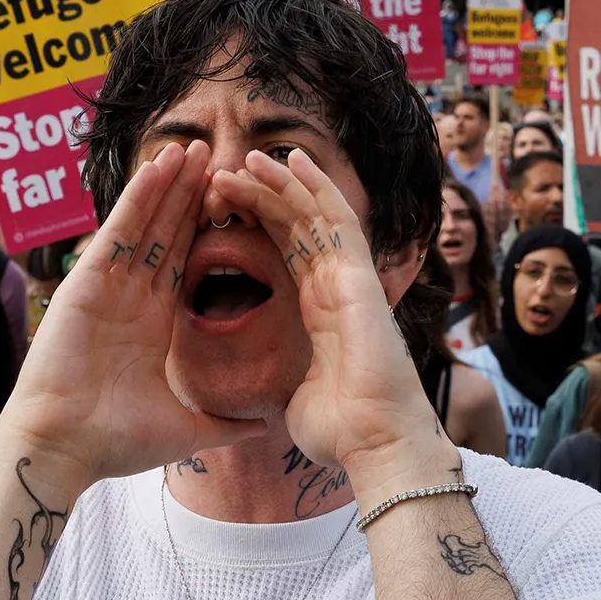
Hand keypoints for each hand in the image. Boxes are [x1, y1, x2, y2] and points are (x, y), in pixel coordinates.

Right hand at [0, 141, 264, 489]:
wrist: (65, 449)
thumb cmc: (114, 443)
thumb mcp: (186, 428)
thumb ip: (225, 423)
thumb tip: (265, 427)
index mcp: (153, 325)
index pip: (185, 264)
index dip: (206, 231)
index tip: (231, 202)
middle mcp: (131, 299)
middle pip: (166, 234)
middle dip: (188, 196)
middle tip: (213, 155)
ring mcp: (108, 287)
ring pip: (145, 224)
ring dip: (167, 185)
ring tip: (191, 148)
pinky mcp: (88, 282)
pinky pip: (119, 232)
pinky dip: (138, 198)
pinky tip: (157, 168)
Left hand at [208, 148, 446, 488]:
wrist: (374, 442)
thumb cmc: (340, 432)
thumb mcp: (295, 398)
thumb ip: (284, 382)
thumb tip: (263, 401)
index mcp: (321, 315)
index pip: (288, 255)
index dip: (260, 227)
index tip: (226, 208)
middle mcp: (337, 290)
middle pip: (297, 229)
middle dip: (263, 198)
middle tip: (226, 174)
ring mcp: (350, 279)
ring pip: (314, 215)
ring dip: (282, 183)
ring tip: (247, 157)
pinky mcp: (358, 276)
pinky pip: (337, 218)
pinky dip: (316, 186)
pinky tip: (293, 159)